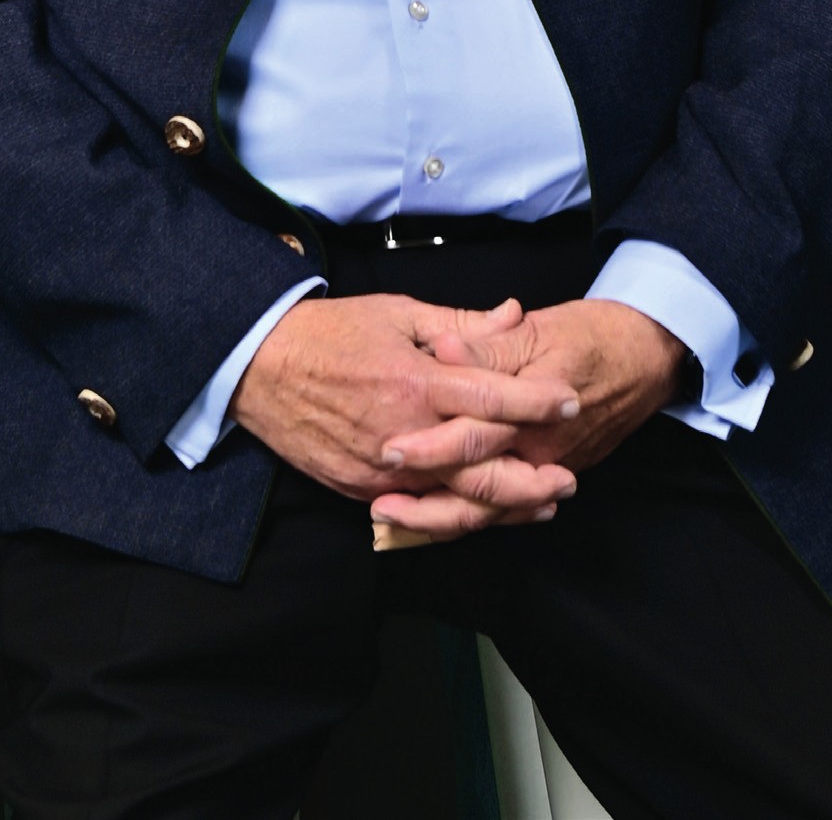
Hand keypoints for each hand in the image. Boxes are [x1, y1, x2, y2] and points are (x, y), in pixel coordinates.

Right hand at [231, 293, 579, 527]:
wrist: (261, 367)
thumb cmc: (330, 332)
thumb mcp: (397, 313)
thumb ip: (461, 325)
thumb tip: (513, 314)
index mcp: (415, 381)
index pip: (490, 398)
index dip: (536, 402)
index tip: (570, 401)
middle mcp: (404, 432)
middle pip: (481, 468)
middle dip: (531, 477)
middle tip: (567, 479)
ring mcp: (382, 469)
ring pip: (454, 502)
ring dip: (502, 507)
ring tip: (540, 505)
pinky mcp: (362, 489)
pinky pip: (418, 512)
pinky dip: (455, 516)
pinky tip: (483, 515)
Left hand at [370, 299, 687, 539]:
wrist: (647, 357)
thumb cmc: (591, 336)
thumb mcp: (535, 330)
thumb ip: (485, 344)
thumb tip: (441, 351)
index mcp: (534, 412)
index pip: (474, 436)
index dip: (429, 446)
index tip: (387, 450)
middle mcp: (541, 452)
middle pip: (478, 491)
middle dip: (426, 502)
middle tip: (379, 503)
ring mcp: (549, 470)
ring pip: (490, 510)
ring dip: (441, 519)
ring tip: (394, 518)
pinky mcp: (552, 475)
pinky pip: (507, 510)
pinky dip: (471, 518)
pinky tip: (436, 520)